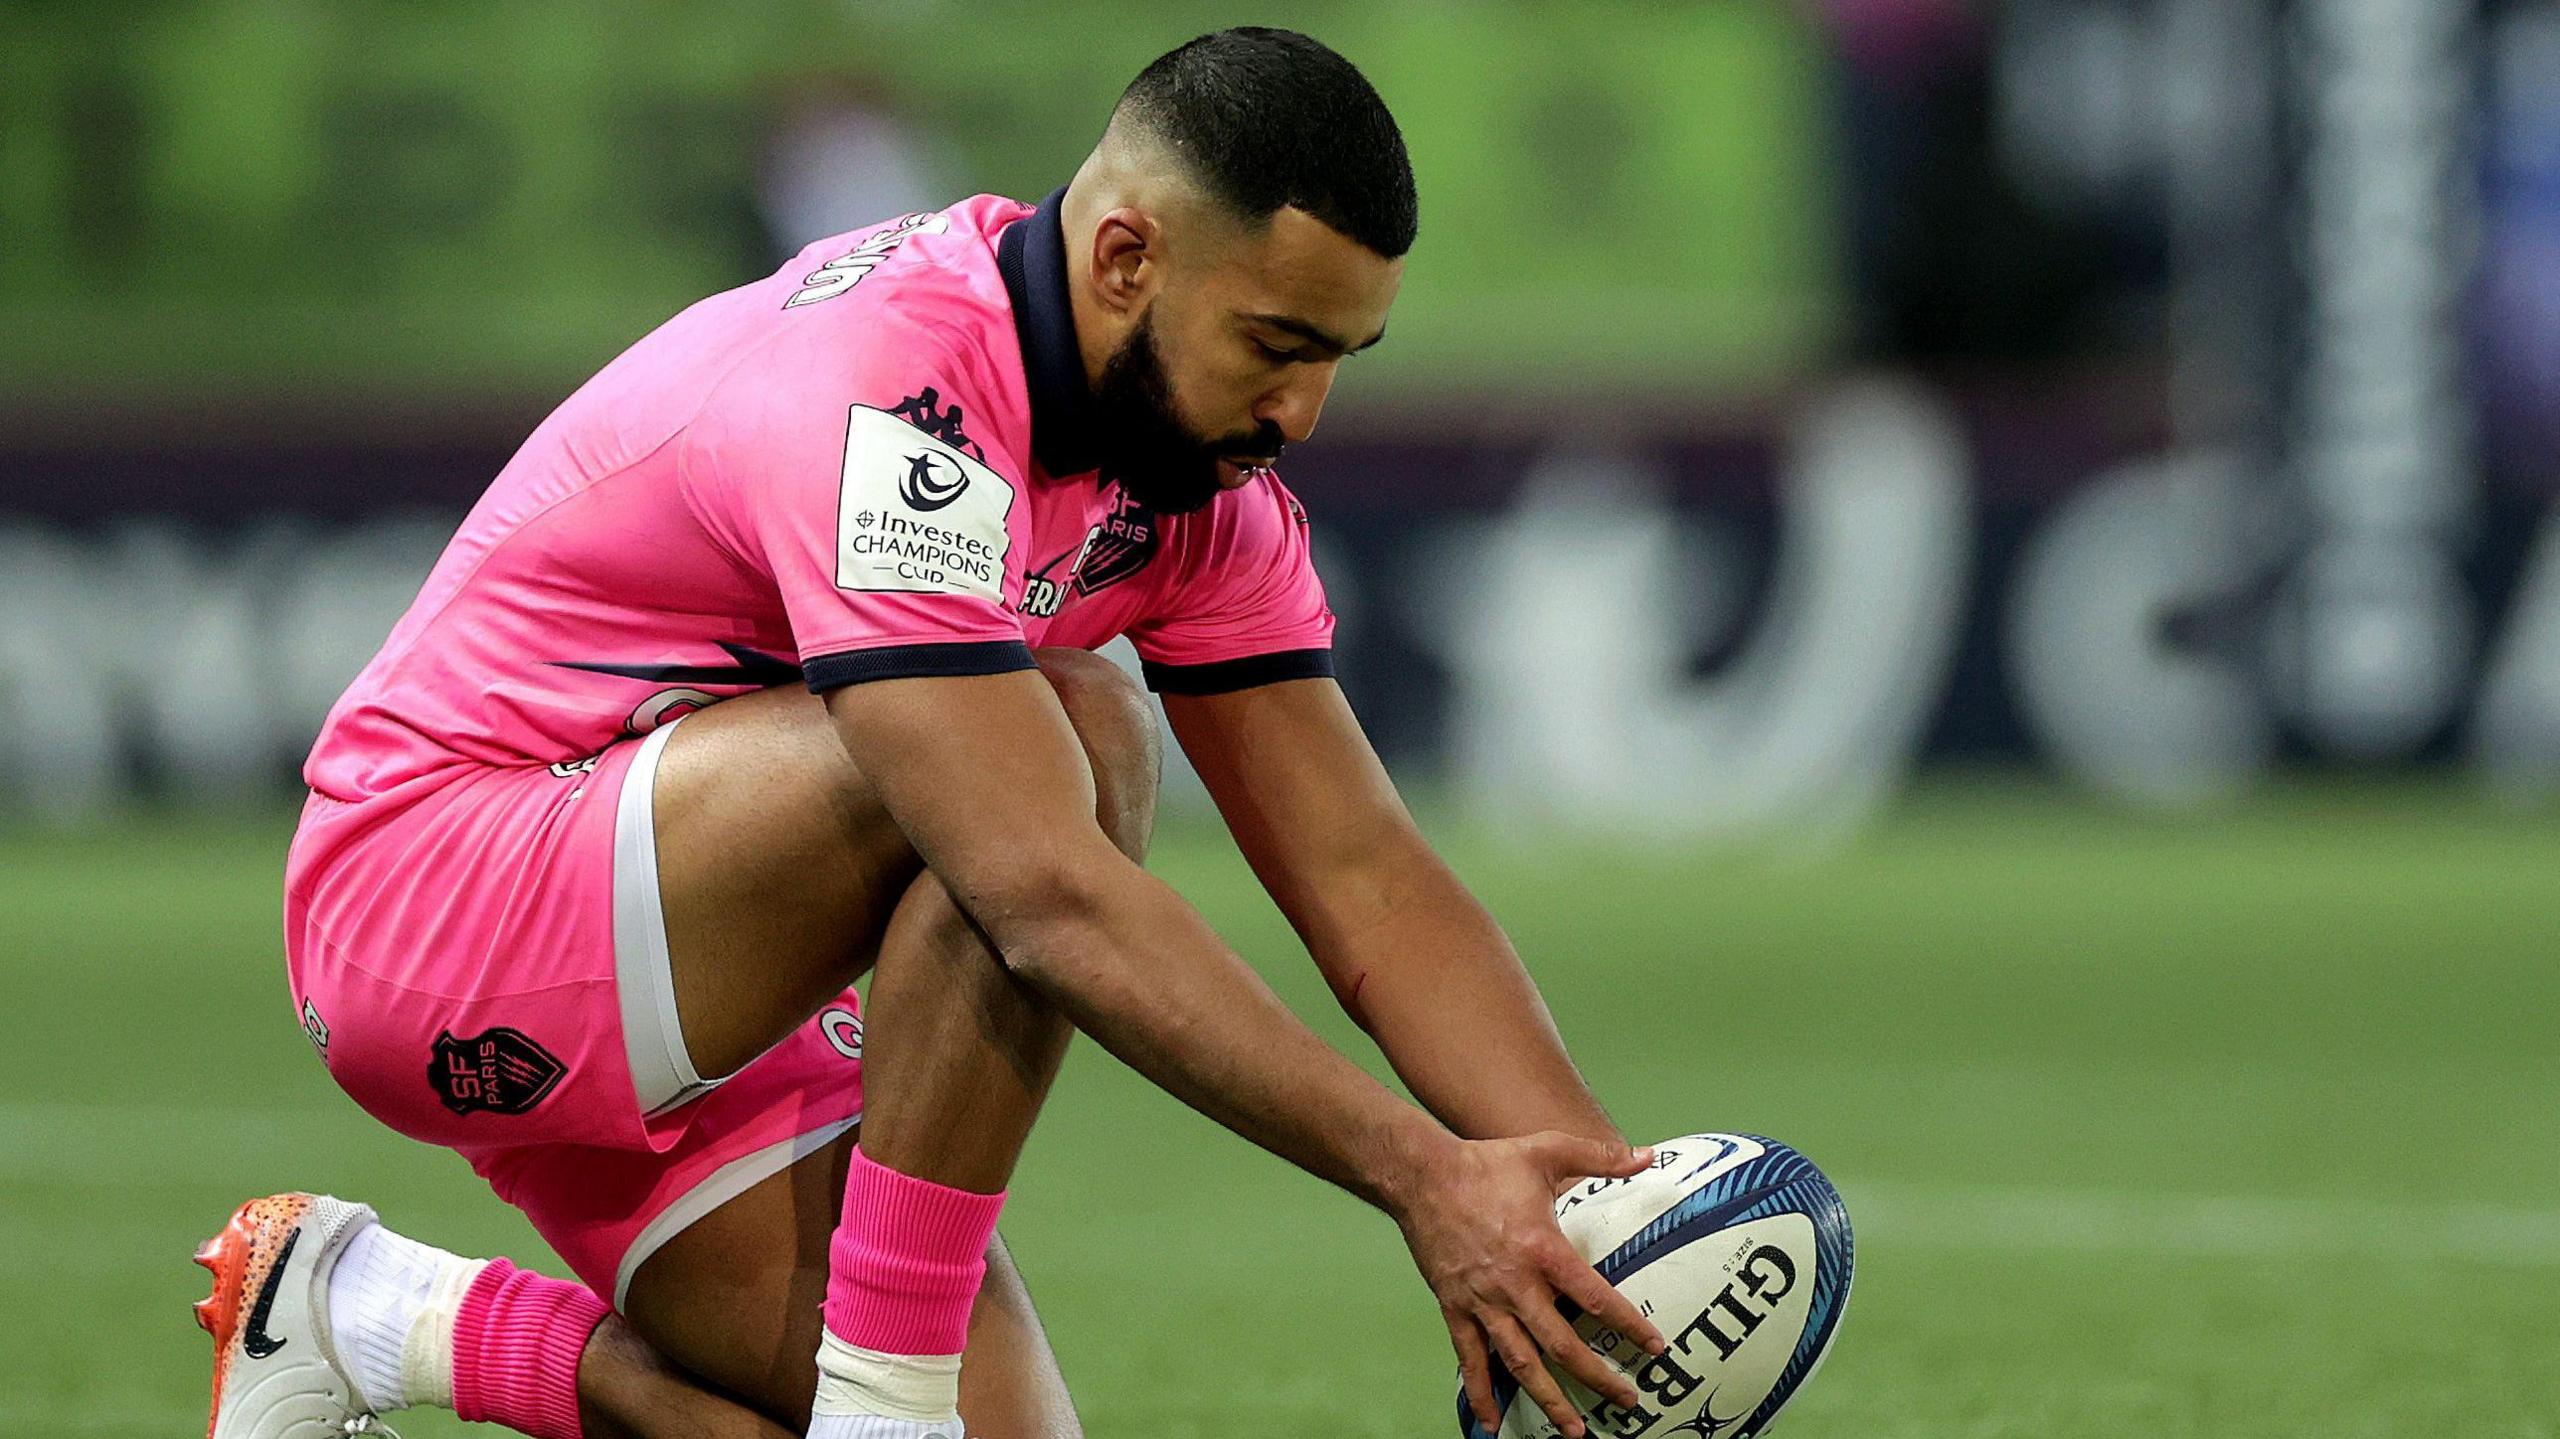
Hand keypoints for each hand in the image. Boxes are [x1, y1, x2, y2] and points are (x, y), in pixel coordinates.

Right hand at [1389, 1132, 1667, 1436]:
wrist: (1421, 1176)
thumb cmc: (1485, 1164)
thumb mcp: (1545, 1150)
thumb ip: (1599, 1156)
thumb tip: (1646, 1155)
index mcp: (1542, 1249)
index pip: (1594, 1297)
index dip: (1627, 1324)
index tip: (1653, 1347)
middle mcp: (1514, 1285)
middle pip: (1561, 1344)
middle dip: (1596, 1377)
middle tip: (1626, 1402)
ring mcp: (1483, 1301)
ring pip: (1520, 1362)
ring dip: (1548, 1399)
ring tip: (1573, 1430)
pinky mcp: (1456, 1307)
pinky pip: (1470, 1357)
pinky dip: (1481, 1391)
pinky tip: (1492, 1422)